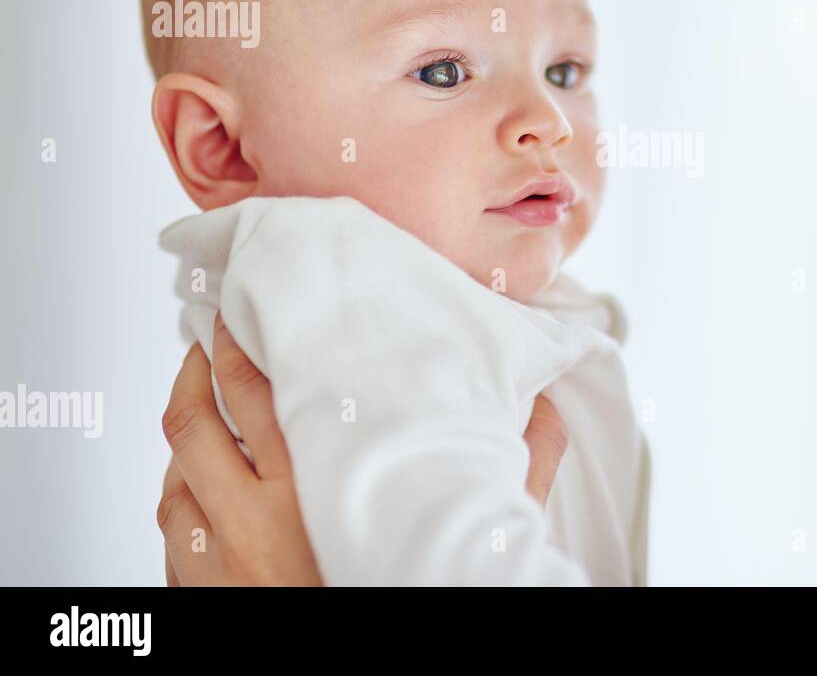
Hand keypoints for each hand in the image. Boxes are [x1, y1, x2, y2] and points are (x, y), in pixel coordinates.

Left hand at [158, 313, 569, 584]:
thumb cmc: (416, 598)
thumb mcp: (474, 535)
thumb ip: (518, 465)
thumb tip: (545, 408)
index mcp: (317, 489)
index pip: (256, 390)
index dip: (240, 344)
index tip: (245, 316)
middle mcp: (254, 523)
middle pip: (197, 420)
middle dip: (197, 368)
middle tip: (210, 336)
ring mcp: (222, 566)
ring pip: (175, 476)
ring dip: (182, 432)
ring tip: (197, 400)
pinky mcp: (208, 600)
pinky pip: (172, 535)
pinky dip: (178, 495)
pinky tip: (194, 484)